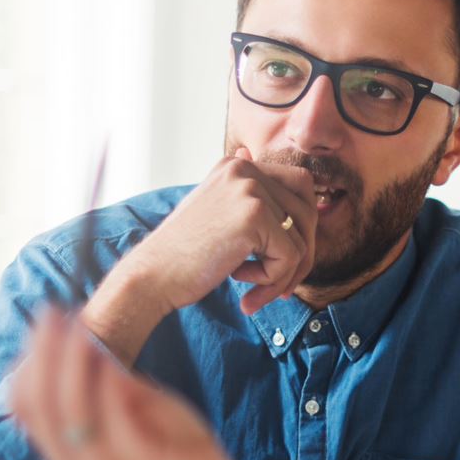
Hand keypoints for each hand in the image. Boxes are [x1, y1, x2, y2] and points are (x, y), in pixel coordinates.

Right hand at [10, 309, 242, 459]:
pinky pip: (111, 412)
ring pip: (68, 405)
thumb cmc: (173, 448)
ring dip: (70, 357)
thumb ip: (102, 384)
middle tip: (55, 311)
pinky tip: (110, 356)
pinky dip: (105, 378)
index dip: (29, 358)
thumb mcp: (132, 410)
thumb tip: (72, 338)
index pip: (24, 405)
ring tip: (80, 324)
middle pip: (37, 402)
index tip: (45, 320)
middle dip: (43, 350)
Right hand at [94, 148, 317, 325]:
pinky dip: (273, 280)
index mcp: (237, 166)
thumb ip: (248, 198)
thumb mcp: (216, 215)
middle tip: (281, 287)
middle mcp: (245, 169)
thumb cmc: (183, 256)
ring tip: (253, 292)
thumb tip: (280, 171)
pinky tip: (242, 285)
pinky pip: (291, 257)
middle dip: (302, 255)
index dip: (300, 229)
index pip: (300, 188)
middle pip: (308, 212)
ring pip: (302, 239)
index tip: (281, 262)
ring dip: (284, 275)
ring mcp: (250, 189)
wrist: (152, 276)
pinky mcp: (254, 216)